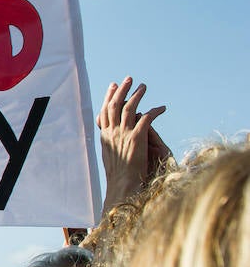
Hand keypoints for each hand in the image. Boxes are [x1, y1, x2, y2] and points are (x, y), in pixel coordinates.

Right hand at [97, 77, 166, 207]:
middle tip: (129, 79)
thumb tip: (110, 137)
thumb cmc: (119, 177)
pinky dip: (155, 111)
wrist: (122, 187)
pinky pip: (146, 118)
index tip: (113, 86)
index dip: (109, 97)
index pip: (104, 111)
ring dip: (137, 95)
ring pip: (129, 108)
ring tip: (144, 87)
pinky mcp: (137, 138)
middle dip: (122, 90)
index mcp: (105, 136)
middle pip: (115, 105)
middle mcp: (112, 133)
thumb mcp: (110, 157)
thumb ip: (110, 143)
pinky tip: (162, 108)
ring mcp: (123, 135)